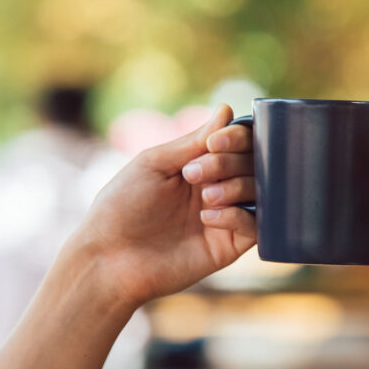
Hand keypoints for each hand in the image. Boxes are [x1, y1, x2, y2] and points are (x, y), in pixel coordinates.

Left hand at [71, 104, 255, 307]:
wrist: (109, 258)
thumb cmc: (122, 207)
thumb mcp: (154, 163)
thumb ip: (193, 141)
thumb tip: (226, 109)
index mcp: (199, 164)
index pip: (239, 142)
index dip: (236, 137)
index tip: (214, 143)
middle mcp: (217, 187)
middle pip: (253, 163)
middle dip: (230, 163)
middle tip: (194, 174)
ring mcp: (225, 217)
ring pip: (260, 192)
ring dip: (236, 187)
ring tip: (205, 198)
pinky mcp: (228, 247)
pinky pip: (255, 227)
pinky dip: (238, 216)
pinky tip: (208, 218)